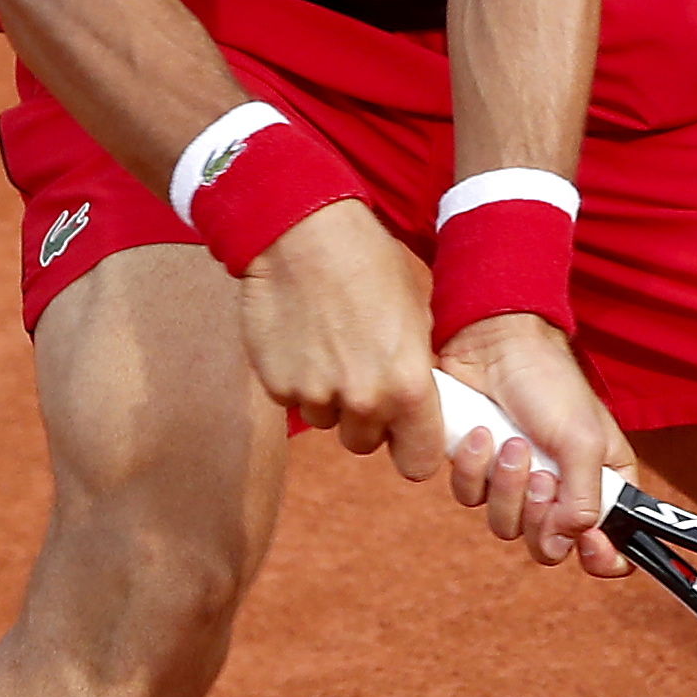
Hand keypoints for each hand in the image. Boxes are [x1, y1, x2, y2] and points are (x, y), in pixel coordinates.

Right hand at [237, 203, 437, 452]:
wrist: (303, 233)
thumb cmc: (368, 264)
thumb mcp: (415, 318)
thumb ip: (413, 373)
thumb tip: (413, 404)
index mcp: (408, 387)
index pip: (419, 463)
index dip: (413, 449)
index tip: (406, 436)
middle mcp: (363, 400)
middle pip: (365, 444)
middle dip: (365, 419)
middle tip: (360, 374)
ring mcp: (315, 395)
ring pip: (326, 420)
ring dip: (329, 397)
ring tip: (328, 345)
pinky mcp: (276, 385)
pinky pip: (293, 400)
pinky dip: (298, 379)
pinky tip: (302, 338)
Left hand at [426, 315, 634, 577]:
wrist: (494, 342)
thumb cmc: (549, 382)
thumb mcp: (581, 440)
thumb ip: (584, 499)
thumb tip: (568, 542)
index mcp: (603, 484)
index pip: (611, 546)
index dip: (602, 557)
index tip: (591, 547)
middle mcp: (562, 490)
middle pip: (550, 545)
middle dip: (540, 516)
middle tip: (540, 478)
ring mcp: (518, 483)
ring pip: (506, 526)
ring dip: (507, 488)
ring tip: (511, 444)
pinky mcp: (481, 471)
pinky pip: (472, 497)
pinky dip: (475, 469)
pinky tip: (480, 433)